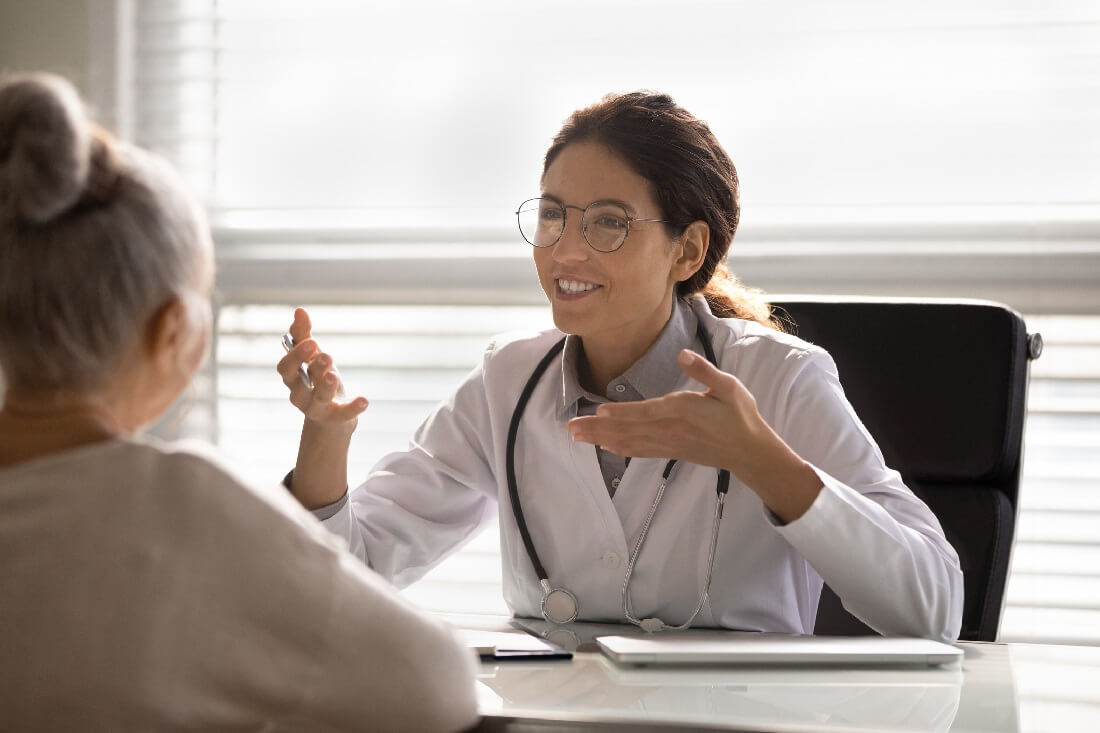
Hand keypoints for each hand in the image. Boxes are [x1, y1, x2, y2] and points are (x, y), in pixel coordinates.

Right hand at [276, 307, 367, 427]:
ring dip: (326, 386)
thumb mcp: (312, 357)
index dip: (295, 356)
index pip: (285, 368)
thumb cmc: (318, 380)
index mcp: (292, 379)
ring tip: (334, 374)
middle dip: (313, 368)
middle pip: (300, 384)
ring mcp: (318, 409)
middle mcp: (300, 396)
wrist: (331, 416)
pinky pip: (344, 414)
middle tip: (327, 355)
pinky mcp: (337, 418)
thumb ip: (303, 335)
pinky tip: (365, 400)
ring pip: (319, 398)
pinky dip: (354, 408)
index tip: (311, 342)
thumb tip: (299, 310)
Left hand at [567, 349, 764, 471]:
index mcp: (683, 410)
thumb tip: (682, 354)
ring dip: (601, 439)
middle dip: (597, 429)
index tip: (598, 411)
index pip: (646, 412)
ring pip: (629, 442)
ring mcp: (668, 443)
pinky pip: (640, 451)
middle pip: (628, 429)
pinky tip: (604, 446)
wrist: (749, 450)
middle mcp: (670, 429)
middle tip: (571, 428)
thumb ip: (703, 370)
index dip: (621, 413)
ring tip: (577, 437)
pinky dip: (620, 448)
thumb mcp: (728, 387)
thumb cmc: (739, 415)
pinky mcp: (670, 451)